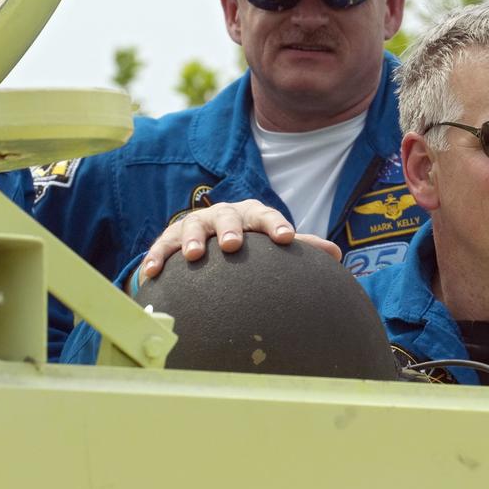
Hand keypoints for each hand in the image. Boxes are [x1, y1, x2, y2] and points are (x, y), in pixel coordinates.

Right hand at [137, 199, 341, 285]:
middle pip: (227, 216)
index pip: (266, 216)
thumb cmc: (250, 241)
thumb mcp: (270, 240)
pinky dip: (156, 258)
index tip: (286, 238)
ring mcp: (194, 224)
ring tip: (193, 256)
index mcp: (251, 214)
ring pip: (192, 227)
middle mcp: (223, 215)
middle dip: (231, 229)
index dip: (276, 225)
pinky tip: (151, 274)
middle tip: (234, 245)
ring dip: (191, 240)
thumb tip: (337, 255)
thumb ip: (303, 247)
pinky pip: (160, 247)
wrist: (208, 238)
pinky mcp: (168, 239)